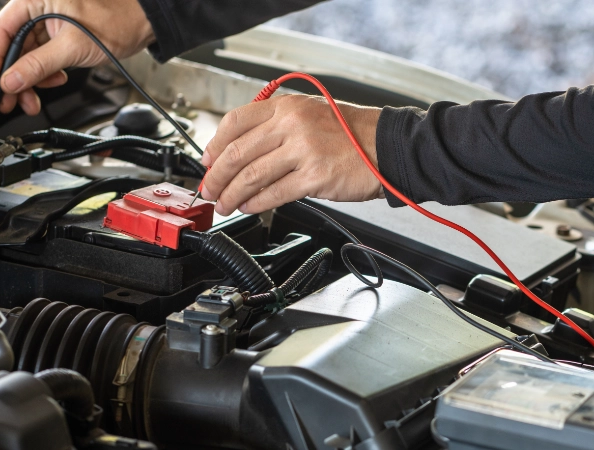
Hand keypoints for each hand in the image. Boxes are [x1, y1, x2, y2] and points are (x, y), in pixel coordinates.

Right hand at [0, 0, 154, 114]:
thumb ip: (39, 65)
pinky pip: (42, 57)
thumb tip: (12, 81)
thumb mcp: (72, 47)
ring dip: (30, 80)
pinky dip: (45, 73)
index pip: (1, 31)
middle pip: (13, 47)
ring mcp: (48, 22)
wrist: (142, 24)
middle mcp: (37, 9)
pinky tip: (55, 80)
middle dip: (14, 77)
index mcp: (34, 0)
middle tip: (12, 101)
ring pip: (27, 55)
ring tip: (34, 99)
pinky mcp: (59, 35)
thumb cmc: (116, 20)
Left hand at [201, 95, 383, 214]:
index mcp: (287, 106)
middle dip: (217, 176)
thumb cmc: (351, 134)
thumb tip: (241, 154)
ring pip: (252, 175)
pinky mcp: (315, 176)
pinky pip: (274, 193)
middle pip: (238, 152)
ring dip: (232, 194)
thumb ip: (277, 128)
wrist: (386, 147)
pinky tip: (248, 207)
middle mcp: (292, 124)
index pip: (235, 122)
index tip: (207, 162)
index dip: (214, 145)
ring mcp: (303, 150)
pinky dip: (255, 203)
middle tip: (209, 190)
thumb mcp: (310, 114)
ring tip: (225, 205)